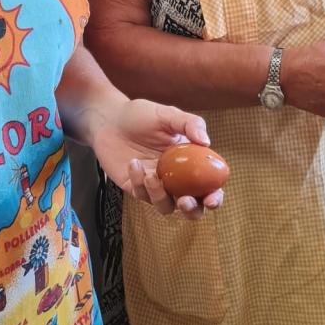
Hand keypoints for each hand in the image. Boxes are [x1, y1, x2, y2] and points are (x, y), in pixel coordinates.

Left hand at [91, 99, 223, 219]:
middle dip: (192, 209)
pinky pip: (142, 195)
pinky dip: (139, 182)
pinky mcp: (136, 188)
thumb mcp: (168, 114)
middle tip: (185, 200)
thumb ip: (190, 124)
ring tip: (151, 175)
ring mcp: (156, 185)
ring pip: (165, 207)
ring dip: (160, 196)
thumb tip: (207, 142)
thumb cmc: (141, 115)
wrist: (109, 119)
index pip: (208, 185)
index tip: (212, 198)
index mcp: (190, 162)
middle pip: (191, 207)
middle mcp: (176, 178)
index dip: (214, 196)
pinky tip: (134, 163)